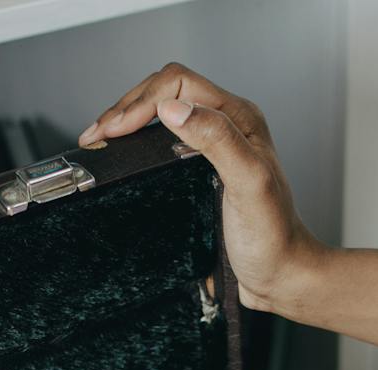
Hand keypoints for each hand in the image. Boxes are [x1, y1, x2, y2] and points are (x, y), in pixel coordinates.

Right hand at [77, 63, 324, 312]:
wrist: (281, 276)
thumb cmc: (273, 238)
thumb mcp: (249, 185)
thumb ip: (217, 140)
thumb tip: (173, 109)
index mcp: (240, 118)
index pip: (180, 84)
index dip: (141, 102)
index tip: (114, 130)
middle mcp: (227, 125)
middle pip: (166, 92)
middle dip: (126, 106)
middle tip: (95, 134)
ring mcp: (213, 147)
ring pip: (162, 112)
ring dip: (128, 120)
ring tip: (99, 139)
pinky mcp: (201, 169)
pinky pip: (163, 139)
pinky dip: (136, 141)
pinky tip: (123, 153)